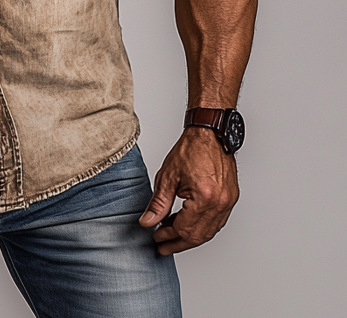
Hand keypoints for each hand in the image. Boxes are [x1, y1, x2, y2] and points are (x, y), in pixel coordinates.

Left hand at [138, 127, 238, 254]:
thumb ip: (158, 203)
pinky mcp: (231, 199)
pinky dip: (202, 227)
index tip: (156, 238)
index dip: (168, 236)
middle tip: (163, 246)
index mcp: (204, 198)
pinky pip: (216, 222)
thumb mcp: (167, 176)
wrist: (209, 134)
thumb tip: (148, 222)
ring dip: (190, 237)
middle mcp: (220, 203)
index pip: (184, 229)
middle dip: (179, 242)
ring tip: (172, 236)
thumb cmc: (191, 149)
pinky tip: (188, 225)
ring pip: (209, 232)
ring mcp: (228, 202)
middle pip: (198, 236)